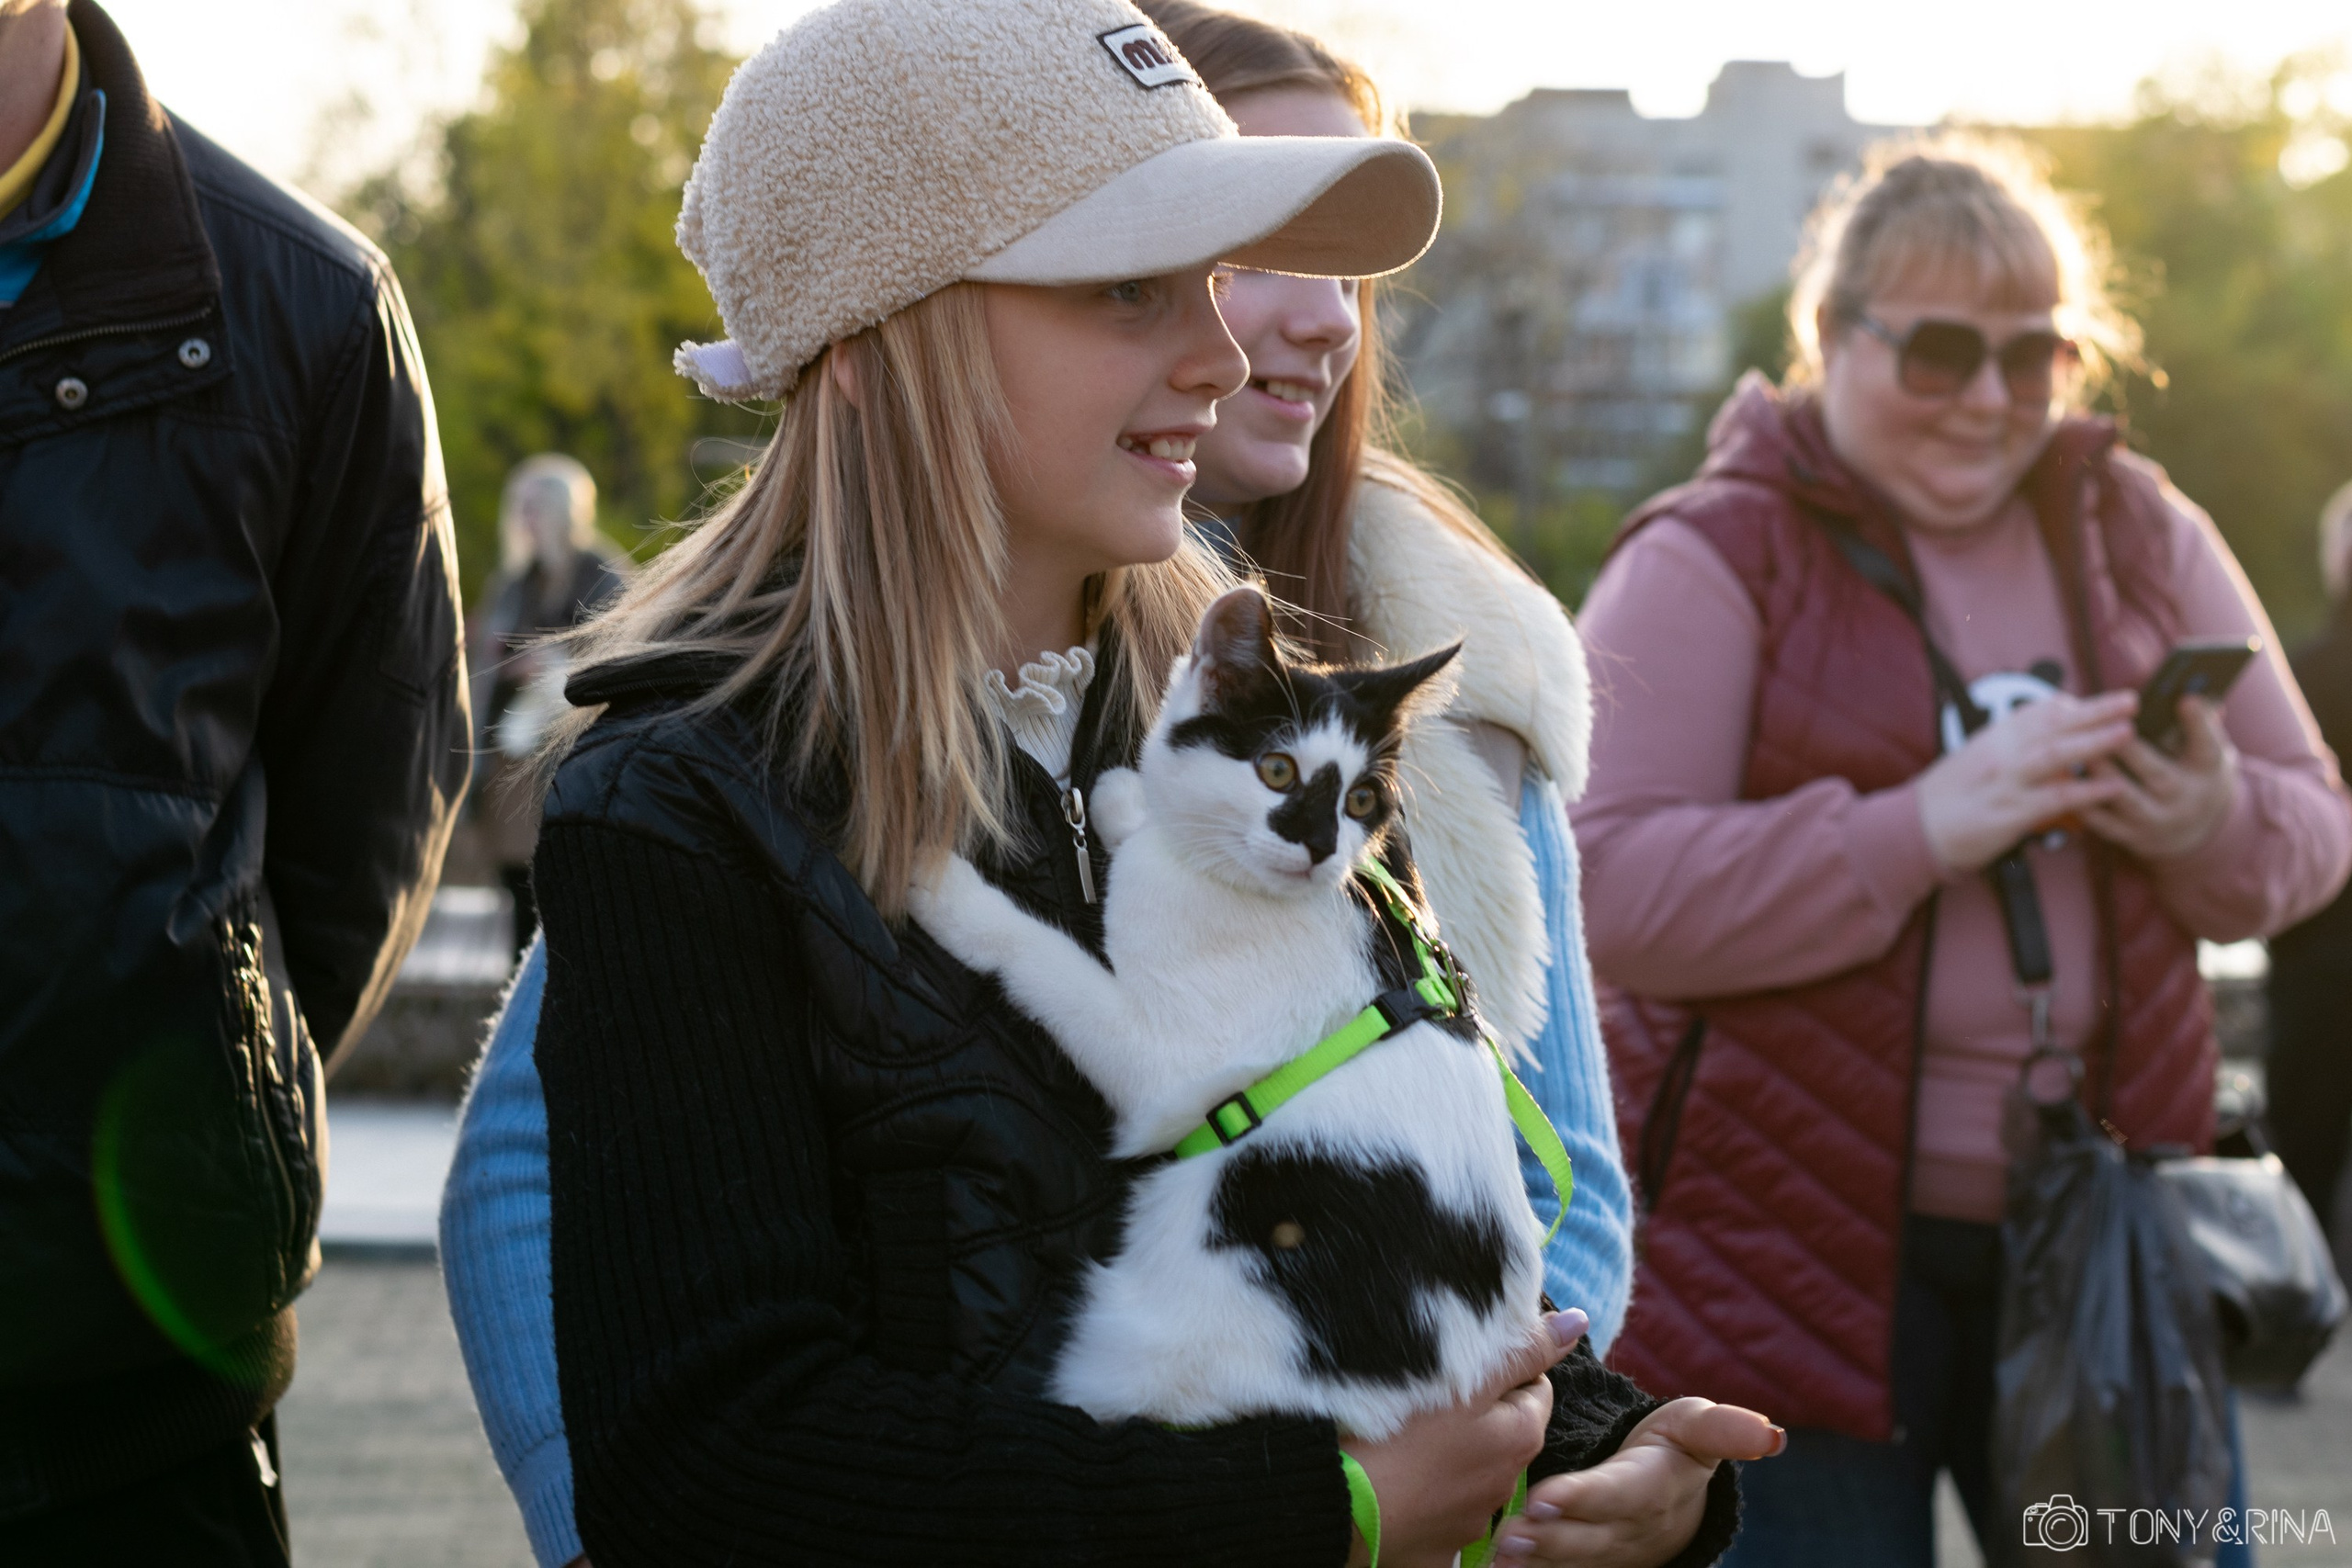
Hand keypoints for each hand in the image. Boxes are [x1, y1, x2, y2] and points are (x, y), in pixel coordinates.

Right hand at [1340, 1310, 1583, 1567]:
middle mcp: (1506, 1484)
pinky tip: (1398, 1483)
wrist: (1340, 1507)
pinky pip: (1439, 1514)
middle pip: (1502, 1432)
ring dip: (1451, 1455)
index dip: (1500, 1369)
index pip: (1533, 1387)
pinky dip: (1426, 1499)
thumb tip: (1577, 1322)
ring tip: (1405, 1437)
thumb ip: (1522, 1350)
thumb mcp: (1464, 1379)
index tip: (1459, 1366)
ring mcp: (1471, 1522)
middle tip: (1427, 1396)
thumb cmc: (1399, 1433)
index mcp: (1520, 1437)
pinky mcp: (1437, 1550)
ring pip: (1470, 1473)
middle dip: (1476, 1413)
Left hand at [1489, 1398, 1782, 1567]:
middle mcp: (1628, 1530)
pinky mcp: (1589, 1565)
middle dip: (1548, 1538)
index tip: (1545, 1496)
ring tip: (1499, 1553)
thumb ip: (1726, 1430)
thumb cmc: (1676, 1449)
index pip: (1616, 1495)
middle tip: (1510, 1534)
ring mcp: (1608, 1554)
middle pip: (1586, 1537)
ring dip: (1535, 1561)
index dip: (1583, 1499)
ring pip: (1569, 1561)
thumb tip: (1772, 1434)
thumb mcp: (1701, 1430)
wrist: (1670, 1499)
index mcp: (1650, 1490)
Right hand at [1915, 692, 2136, 872]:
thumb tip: (2043, 734)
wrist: (1916, 828)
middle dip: (2095, 712)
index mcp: (1994, 737)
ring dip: (2095, 743)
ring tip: (2127, 733)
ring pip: (2057, 755)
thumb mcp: (1975, 757)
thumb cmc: (1946, 796)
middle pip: (2055, 725)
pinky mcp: (2012, 812)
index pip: (2038, 711)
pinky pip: (2056, 798)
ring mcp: (2008, 782)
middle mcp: (2002, 753)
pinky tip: (2112, 787)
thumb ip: (2009, 745)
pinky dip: (2086, 791)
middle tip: (2130, 701)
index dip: (2072, 705)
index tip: (2098, 703)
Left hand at [2081, 696, 2237, 859]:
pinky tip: (2065, 782)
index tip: (2185, 699)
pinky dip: (2085, 804)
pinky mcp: (2131, 836)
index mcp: (2207, 772)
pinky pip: (2104, 822)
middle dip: (2134, 753)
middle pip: (2160, 776)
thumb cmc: (2192, 772)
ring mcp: (2157, 821)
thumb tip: (2190, 691)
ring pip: (2128, 800)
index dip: (2198, 724)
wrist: (2194, 830)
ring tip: (2083, 753)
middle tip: (2110, 727)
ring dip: (2104, 776)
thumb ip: (2198, 724)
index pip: (2208, 747)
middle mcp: (2185, 800)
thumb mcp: (2203, 750)